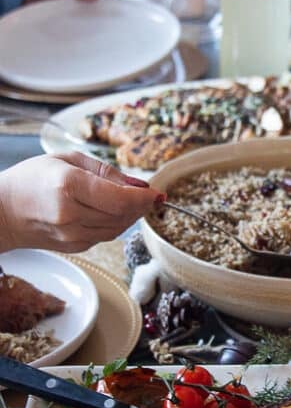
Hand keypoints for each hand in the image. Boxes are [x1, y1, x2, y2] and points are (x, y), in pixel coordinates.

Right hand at [0, 152, 162, 252]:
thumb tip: (139, 185)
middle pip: (124, 215)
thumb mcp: (67, 160)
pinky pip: (107, 235)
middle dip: (141, 205)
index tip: (158, 193)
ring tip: (129, 200)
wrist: (4, 211)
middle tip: (147, 194)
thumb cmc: (32, 179)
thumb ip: (106, 171)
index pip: (120, 199)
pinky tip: (110, 211)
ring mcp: (73, 235)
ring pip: (119, 228)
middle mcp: (71, 215)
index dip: (144, 198)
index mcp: (69, 186)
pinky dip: (116, 223)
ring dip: (131, 215)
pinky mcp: (76, 247)